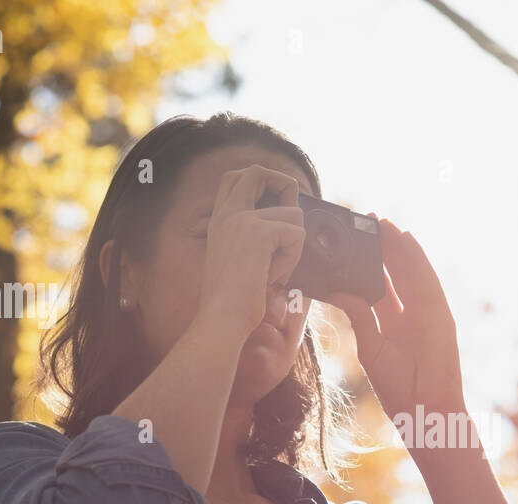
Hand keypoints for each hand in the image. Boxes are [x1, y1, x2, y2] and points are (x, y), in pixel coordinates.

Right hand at [195, 164, 305, 343]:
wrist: (222, 317)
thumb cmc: (233, 298)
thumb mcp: (239, 258)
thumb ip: (254, 237)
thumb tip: (288, 224)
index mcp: (221, 218)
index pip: (236, 177)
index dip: (263, 180)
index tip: (276, 203)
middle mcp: (228, 213)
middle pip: (259, 172)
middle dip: (284, 190)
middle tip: (286, 226)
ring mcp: (242, 219)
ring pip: (293, 213)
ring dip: (293, 246)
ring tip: (275, 269)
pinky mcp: (259, 233)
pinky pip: (297, 234)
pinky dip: (293, 259)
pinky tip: (274, 276)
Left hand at [330, 216, 466, 427]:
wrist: (425, 409)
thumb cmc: (398, 388)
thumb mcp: (370, 348)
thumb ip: (359, 316)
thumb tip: (340, 289)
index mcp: (391, 323)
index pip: (377, 285)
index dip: (367, 263)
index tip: (352, 242)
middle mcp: (409, 313)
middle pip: (394, 272)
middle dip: (382, 247)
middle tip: (366, 221)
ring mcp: (426, 311)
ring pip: (410, 270)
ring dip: (398, 246)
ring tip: (382, 222)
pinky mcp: (439, 312)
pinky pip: (426, 279)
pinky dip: (417, 258)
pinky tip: (407, 238)